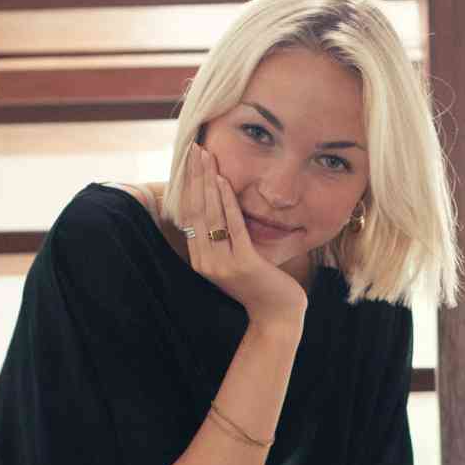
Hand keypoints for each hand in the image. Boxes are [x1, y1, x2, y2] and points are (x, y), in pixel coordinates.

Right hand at [183, 142, 307, 335]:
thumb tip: (218, 208)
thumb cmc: (260, 285)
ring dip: (208, 182)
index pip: (189, 216)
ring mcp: (222, 264)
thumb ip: (223, 239)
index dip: (188, 186)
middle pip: (196, 211)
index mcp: (200, 260)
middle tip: (194, 148)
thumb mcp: (235, 260)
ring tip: (206, 156)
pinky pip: (232, 226)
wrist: (276, 316)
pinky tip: (225, 180)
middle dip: (194, 177)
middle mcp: (206, 262)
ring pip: (211, 216)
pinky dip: (228, 201)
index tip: (189, 160)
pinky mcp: (243, 264)